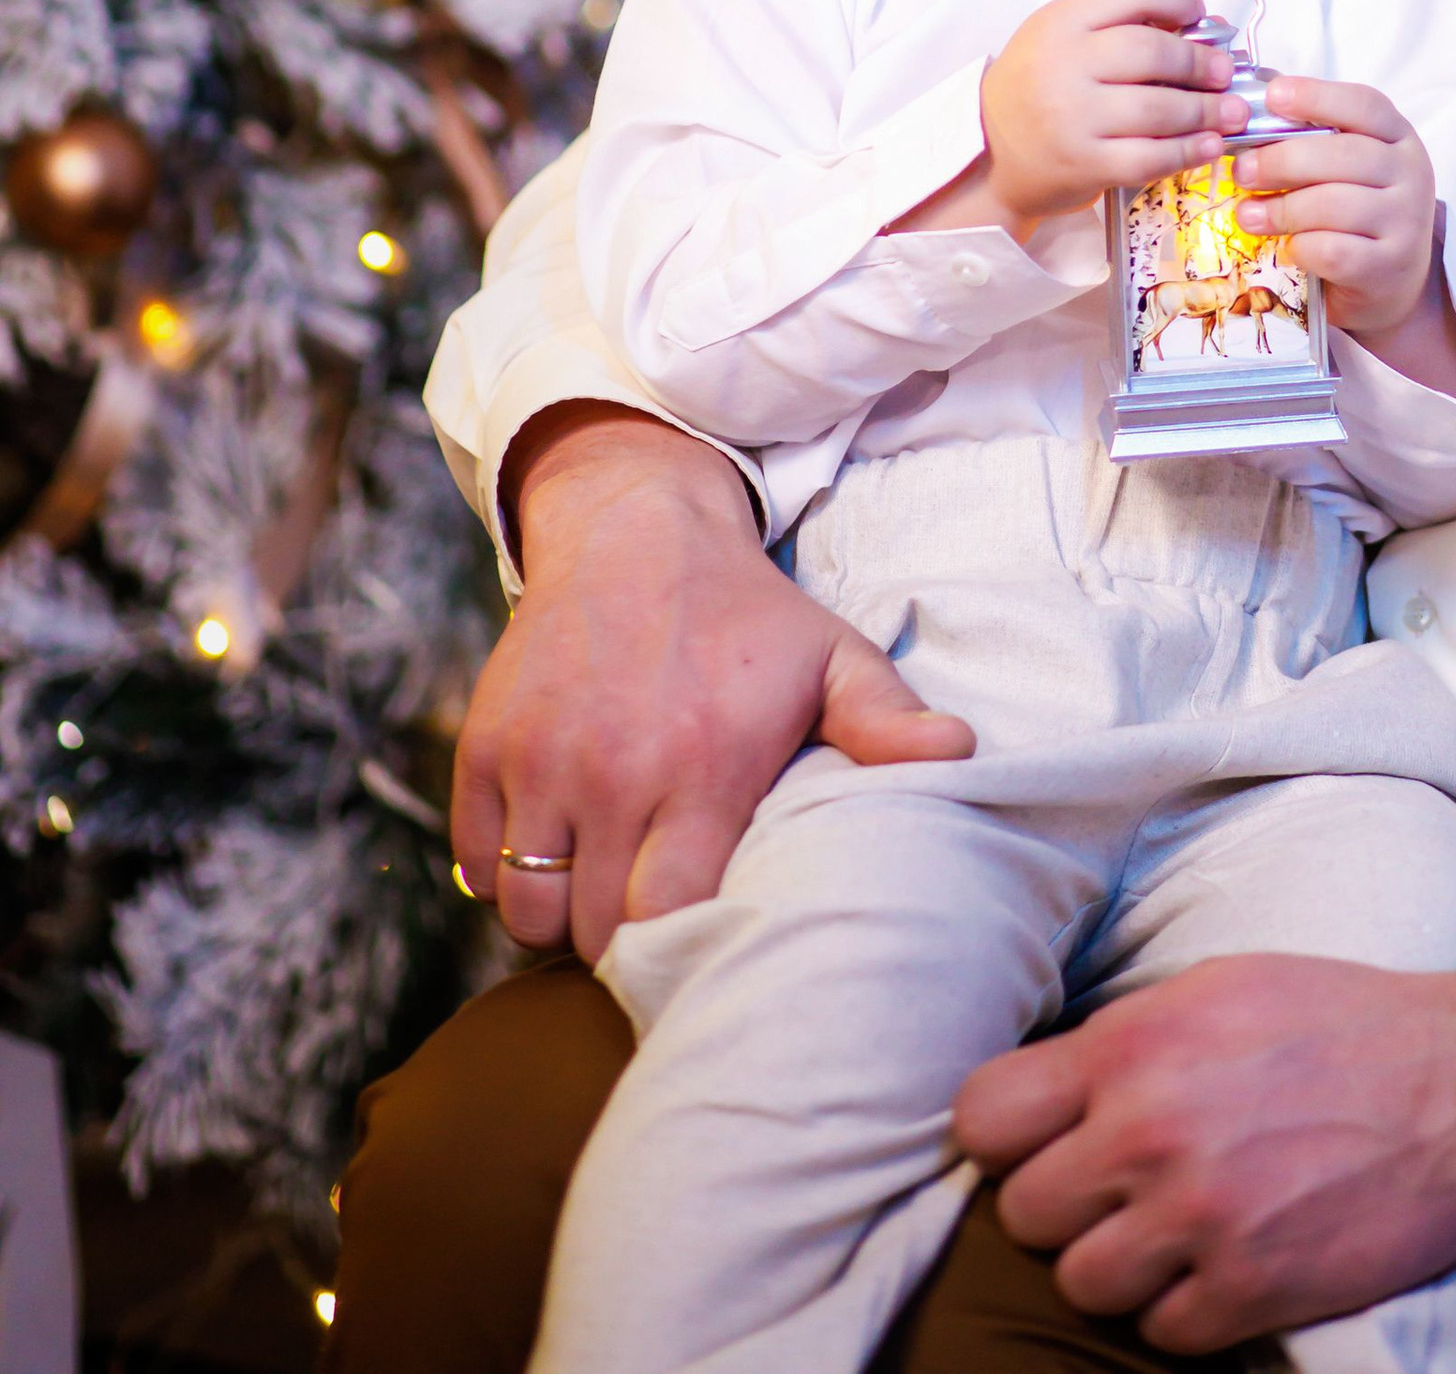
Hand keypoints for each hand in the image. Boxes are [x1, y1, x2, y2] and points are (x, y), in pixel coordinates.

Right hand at [449, 405, 972, 962]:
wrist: (636, 528)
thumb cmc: (745, 613)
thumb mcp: (829, 656)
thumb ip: (886, 720)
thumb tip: (963, 755)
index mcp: (702, 765)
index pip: (668, 919)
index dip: (680, 944)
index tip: (699, 932)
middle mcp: (612, 772)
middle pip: (593, 927)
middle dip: (621, 940)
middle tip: (650, 913)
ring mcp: (540, 760)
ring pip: (526, 909)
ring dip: (559, 914)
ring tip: (602, 884)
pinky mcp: (484, 745)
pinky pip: (475, 860)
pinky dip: (503, 873)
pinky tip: (553, 848)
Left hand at [958, 959, 1455, 1348]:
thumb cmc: (1339, 1022)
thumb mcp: (1218, 989)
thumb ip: (1124, 1041)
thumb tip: (1046, 1093)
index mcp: (1133, 1046)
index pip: (984, 1116)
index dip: (1005, 1137)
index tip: (1042, 1141)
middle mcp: (1148, 1133)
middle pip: (1023, 1212)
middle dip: (1064, 1205)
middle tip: (1120, 1190)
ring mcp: (1197, 1220)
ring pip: (1081, 1283)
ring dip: (1120, 1266)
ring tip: (1174, 1231)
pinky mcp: (1249, 1291)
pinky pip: (1158, 1334)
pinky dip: (1184, 1310)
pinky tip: (1225, 1265)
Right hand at [980, 0, 1238, 231]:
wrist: (990, 154)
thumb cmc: (1037, 88)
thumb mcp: (1060, 38)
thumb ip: (1117, 25)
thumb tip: (1201, 28)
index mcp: (1061, 21)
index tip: (1199, 15)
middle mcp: (1064, 64)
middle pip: (1151, 51)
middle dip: (1200, 62)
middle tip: (1224, 72)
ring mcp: (1072, 117)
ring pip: (1157, 108)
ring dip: (1206, 110)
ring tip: (1230, 111)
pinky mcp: (1083, 164)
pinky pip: (1149, 156)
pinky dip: (1188, 150)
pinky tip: (1208, 145)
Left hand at [1232, 75, 1436, 343]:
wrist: (1391, 284)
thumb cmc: (1357, 214)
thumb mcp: (1349, 169)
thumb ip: (1314, 140)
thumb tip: (1247, 118)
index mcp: (1399, 137)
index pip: (1364, 105)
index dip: (1316, 97)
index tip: (1273, 96)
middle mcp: (1411, 174)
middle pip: (1343, 155)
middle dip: (1282, 160)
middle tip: (1241, 171)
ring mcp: (1405, 222)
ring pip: (1333, 205)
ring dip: (1280, 209)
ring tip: (1248, 214)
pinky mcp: (1388, 267)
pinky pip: (1333, 251)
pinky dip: (1301, 247)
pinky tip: (1287, 247)